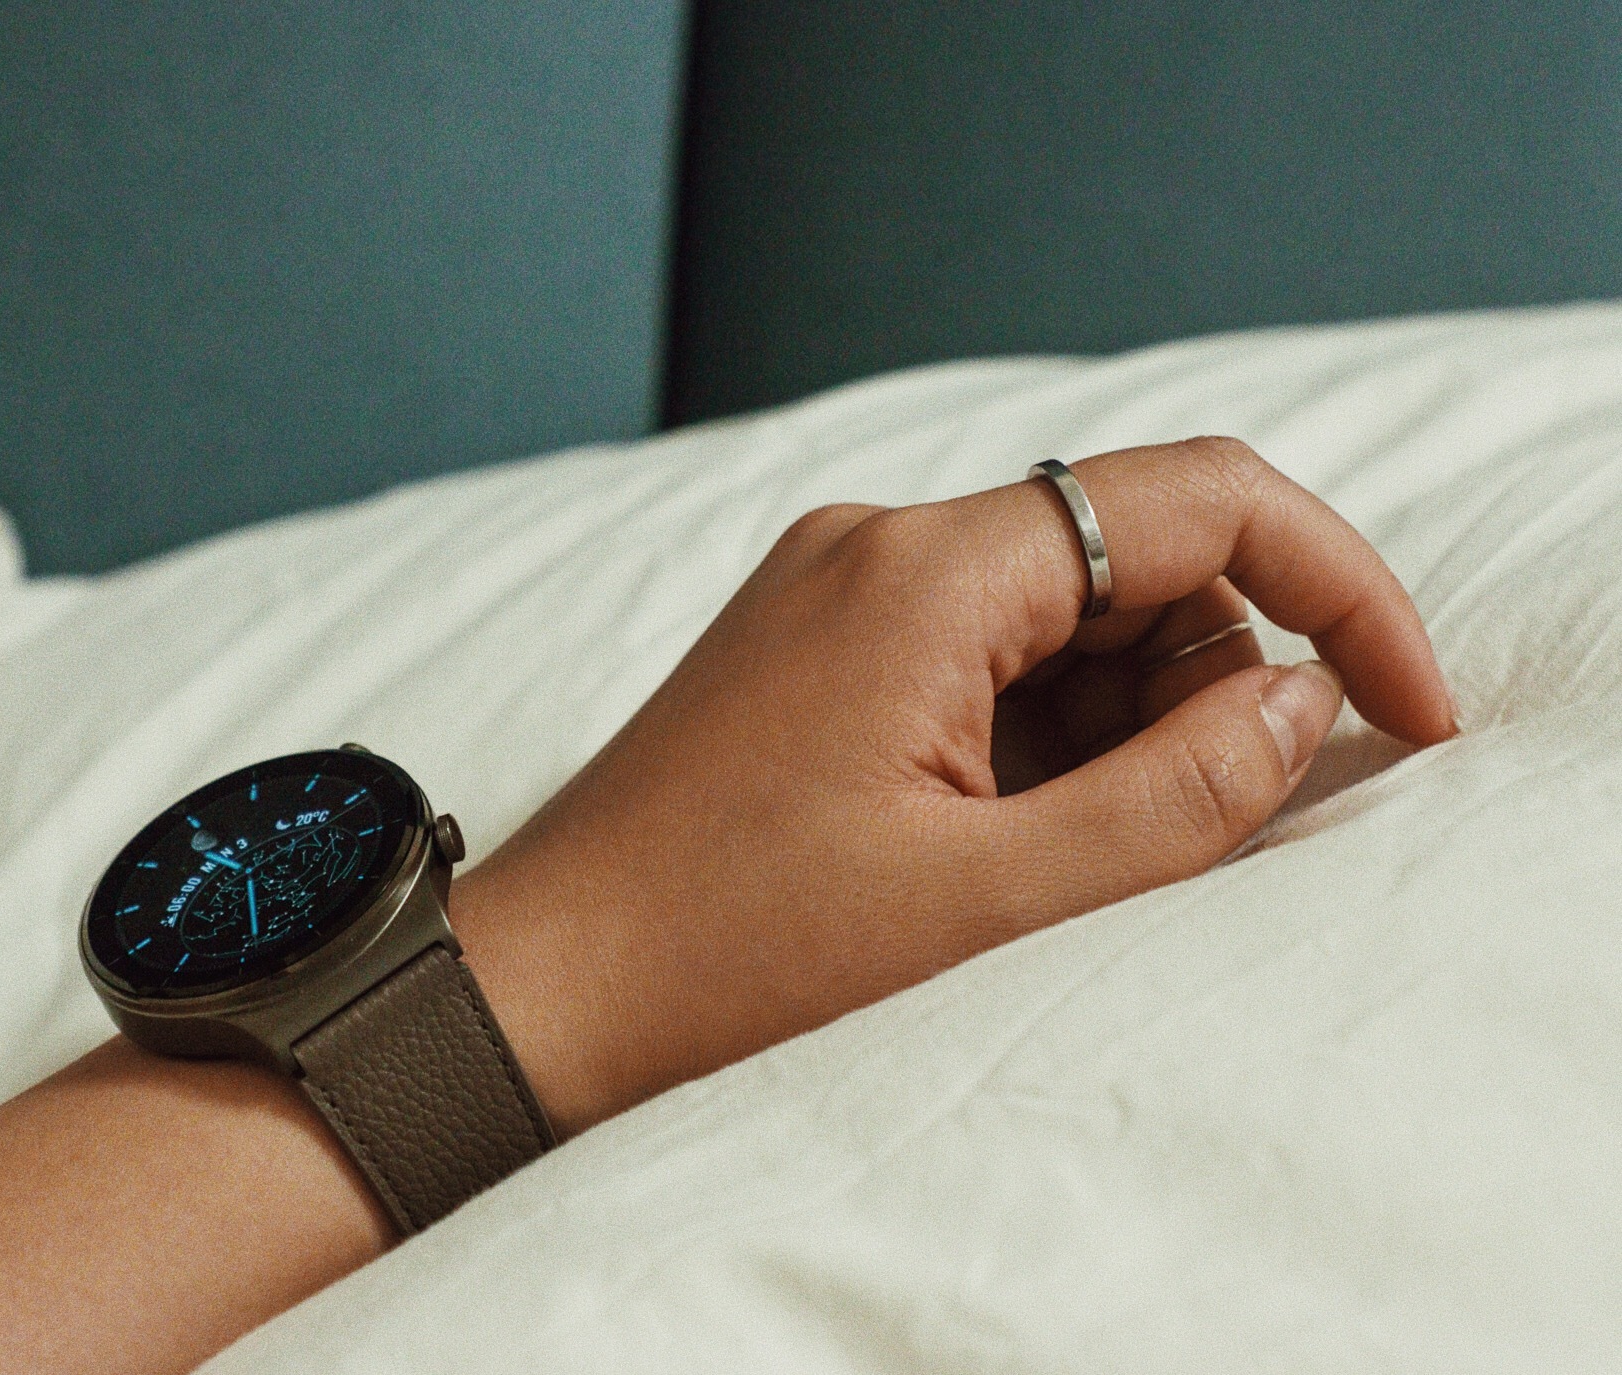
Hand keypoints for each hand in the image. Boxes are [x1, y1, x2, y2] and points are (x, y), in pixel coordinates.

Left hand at [454, 437, 1456, 1135]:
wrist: (533, 993)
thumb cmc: (724, 960)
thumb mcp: (983, 904)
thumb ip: (1174, 795)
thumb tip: (1296, 698)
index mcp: (922, 571)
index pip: (1199, 500)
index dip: (1335, 590)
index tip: (1401, 713)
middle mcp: (875, 545)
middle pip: (1130, 563)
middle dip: (1197, 690)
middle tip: (1158, 842)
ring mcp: (834, 593)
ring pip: (1060, 621)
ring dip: (1111, 731)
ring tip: (1028, 869)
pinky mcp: (810, 652)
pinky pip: (978, 661)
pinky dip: (1032, 743)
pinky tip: (978, 851)